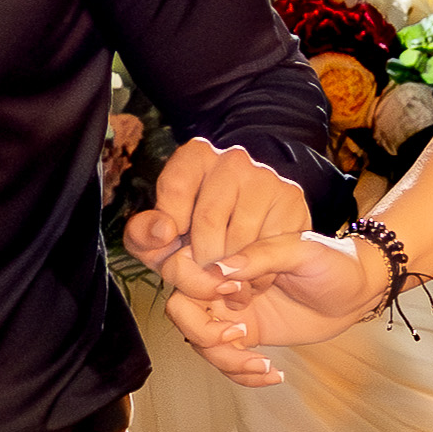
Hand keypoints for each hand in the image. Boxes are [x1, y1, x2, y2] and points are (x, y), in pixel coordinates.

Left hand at [123, 139, 307, 289]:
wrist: (250, 252)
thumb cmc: (195, 242)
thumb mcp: (157, 243)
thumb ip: (142, 236)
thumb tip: (163, 231)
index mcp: (196, 156)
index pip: (175, 189)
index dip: (172, 224)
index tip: (177, 239)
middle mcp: (232, 158)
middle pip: (207, 218)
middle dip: (201, 258)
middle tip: (204, 270)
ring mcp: (265, 177)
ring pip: (239, 238)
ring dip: (230, 272)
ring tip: (228, 275)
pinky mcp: (291, 200)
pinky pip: (269, 248)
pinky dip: (257, 273)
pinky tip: (252, 271)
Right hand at [150, 223, 392, 385]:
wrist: (357, 292)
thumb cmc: (333, 262)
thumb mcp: (300, 251)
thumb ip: (260, 256)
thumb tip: (221, 269)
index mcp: (230, 255)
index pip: (184, 269)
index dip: (197, 285)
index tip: (234, 292)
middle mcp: (223, 285)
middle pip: (182, 312)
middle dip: (204, 333)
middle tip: (241, 337)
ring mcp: (233, 313)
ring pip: (201, 344)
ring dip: (227, 362)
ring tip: (263, 365)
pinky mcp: (248, 338)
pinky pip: (227, 362)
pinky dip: (243, 376)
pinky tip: (272, 374)